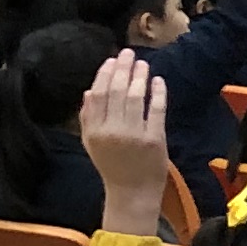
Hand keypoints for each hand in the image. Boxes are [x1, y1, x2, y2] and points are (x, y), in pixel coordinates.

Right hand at [83, 52, 171, 236]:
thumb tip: (89, 91)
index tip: (112, 60)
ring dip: (139, 77)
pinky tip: (158, 81)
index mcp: (94, 130)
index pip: (98, 94)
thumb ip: (88, 118)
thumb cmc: (112, 165)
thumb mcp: (92, 142)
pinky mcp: (155, 139)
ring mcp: (134, 134)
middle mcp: (112, 130)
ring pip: (135, 97)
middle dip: (123, 68)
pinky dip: (157, 92)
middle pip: (116, 92)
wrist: (131, 192)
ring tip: (143, 64)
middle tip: (128, 53)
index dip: (105, 74)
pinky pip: (156, 109)